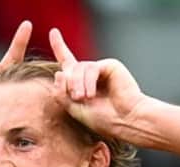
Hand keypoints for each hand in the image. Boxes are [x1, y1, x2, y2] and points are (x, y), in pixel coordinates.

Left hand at [49, 28, 147, 143]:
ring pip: (78, 68)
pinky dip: (88, 81)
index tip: (53, 32)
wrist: (125, 121)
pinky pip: (91, 68)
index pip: (68, 62)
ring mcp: (100, 69)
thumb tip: (58, 73)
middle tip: (77, 98)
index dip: (59, 47)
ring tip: (83, 98)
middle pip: (70, 68)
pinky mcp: (110, 66)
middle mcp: (91, 74)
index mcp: (81, 83)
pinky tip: (92, 94)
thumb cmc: (103, 119)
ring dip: (77, 84)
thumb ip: (62, 94)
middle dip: (69, 82)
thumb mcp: (74, 110)